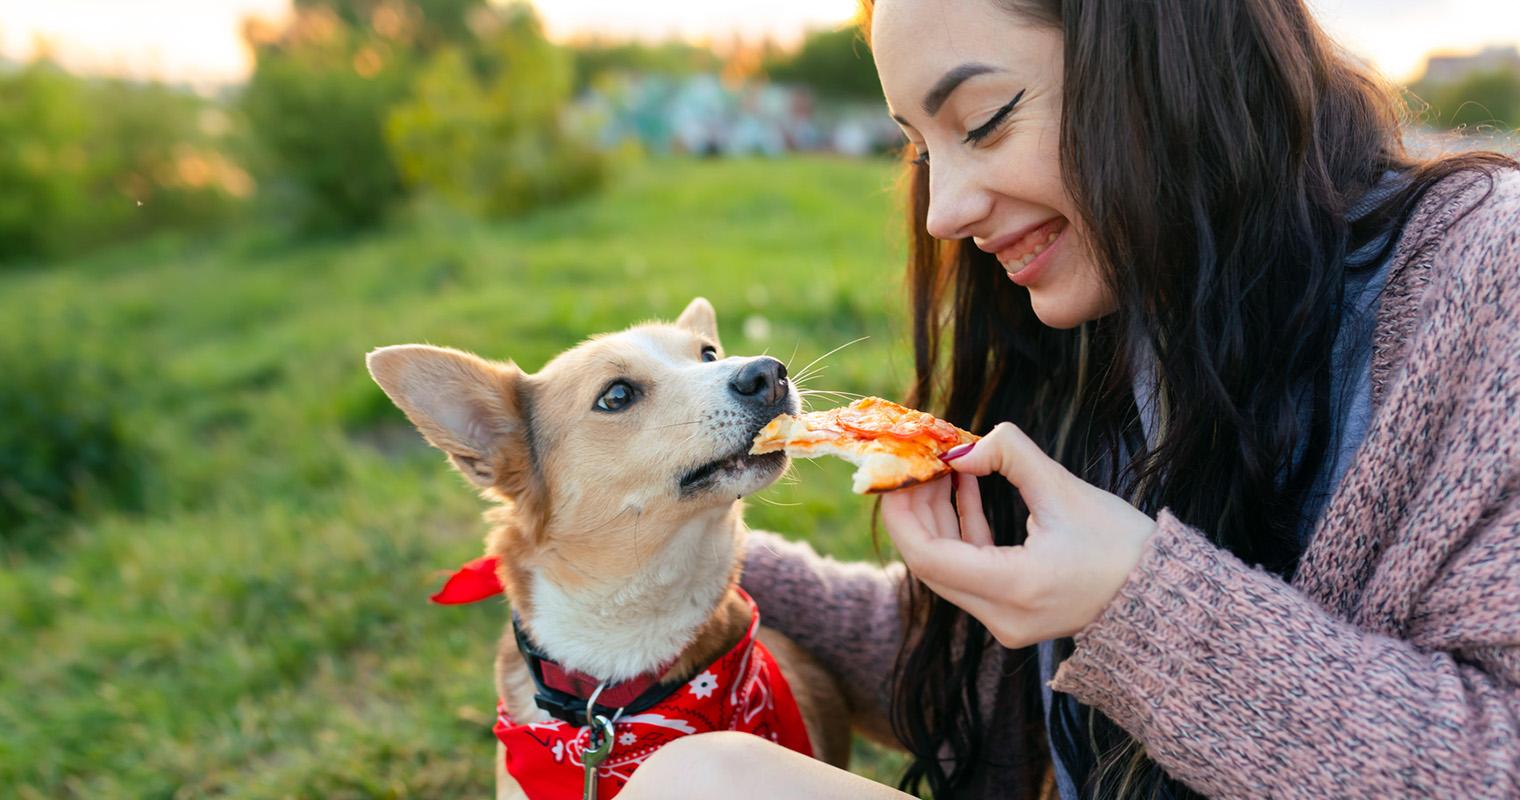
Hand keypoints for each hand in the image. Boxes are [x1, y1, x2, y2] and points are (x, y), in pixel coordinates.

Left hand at [880, 422, 1157, 647]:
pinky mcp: (1012, 615)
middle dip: (917, 509)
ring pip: (948, 567)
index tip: (897, 472)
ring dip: (939, 517)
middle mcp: (1002, 616)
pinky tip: (964, 487)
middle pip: (931, 564)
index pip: (929, 557)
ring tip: (941, 466)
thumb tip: (962, 447)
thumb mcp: (1065, 490)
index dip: (904, 513)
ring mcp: (1005, 622)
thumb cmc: (1123, 545)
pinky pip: (971, 572)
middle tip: (914, 462)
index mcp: (1014, 589)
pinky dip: (963, 531)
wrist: (1164, 595)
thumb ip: (1010, 457)